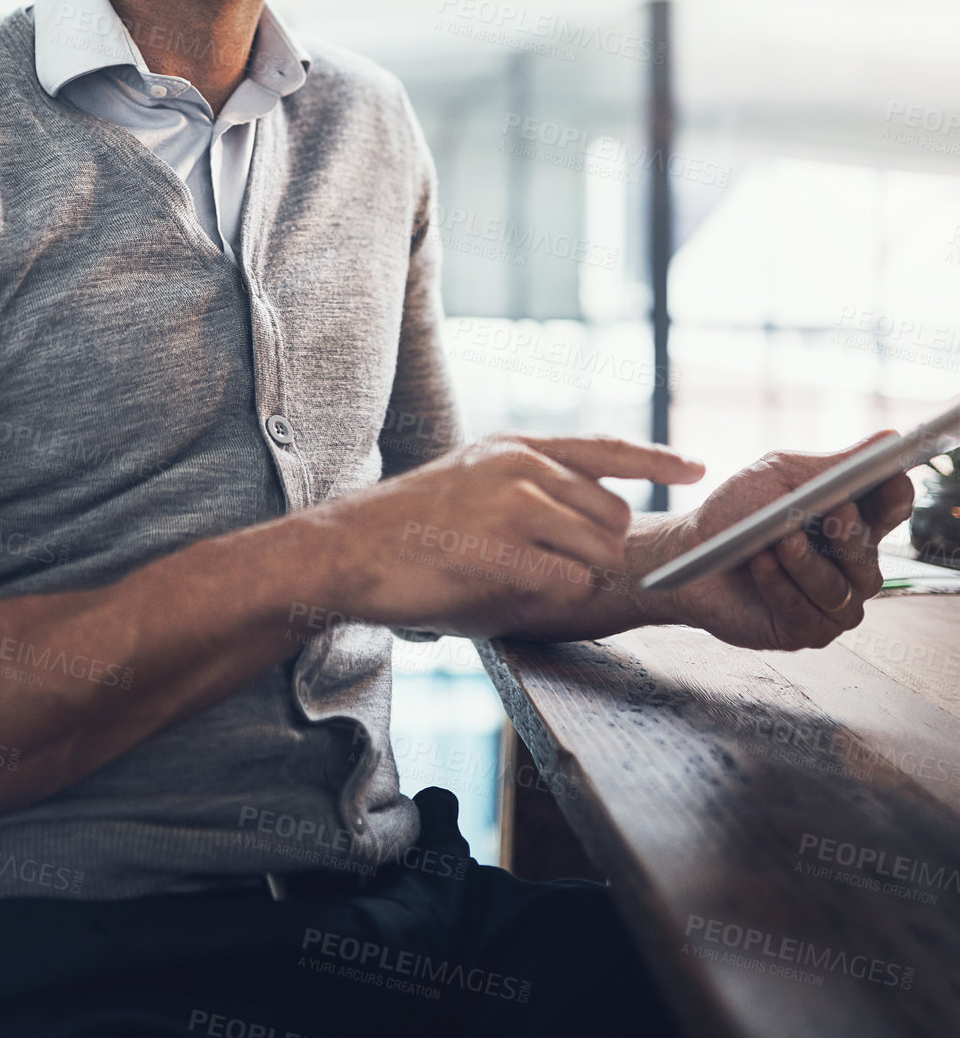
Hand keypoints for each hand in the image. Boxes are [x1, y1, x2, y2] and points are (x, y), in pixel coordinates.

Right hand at [319, 432, 704, 638]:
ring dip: (576, 576)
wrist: (347, 549)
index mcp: (514, 446)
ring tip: (521, 580)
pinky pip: (568, 582)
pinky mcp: (501, 550)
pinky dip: (553, 597)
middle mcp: (519, 466)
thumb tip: (595, 514)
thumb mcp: (472, 481)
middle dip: (600, 548)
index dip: (658, 457)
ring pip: (597, 548)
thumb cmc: (409, 528)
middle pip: (612, 512)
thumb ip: (531, 488)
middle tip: (554, 567)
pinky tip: (511, 593)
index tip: (697, 467)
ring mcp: (510, 505)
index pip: (605, 447)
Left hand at [645, 432, 913, 649]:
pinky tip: (761, 565)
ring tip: (778, 541)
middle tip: (832, 511)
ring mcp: (832, 602)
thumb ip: (833, 466)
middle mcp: (850, 566)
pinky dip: (782, 586)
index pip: (891, 511)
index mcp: (850, 521)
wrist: (688, 553)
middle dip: (850, 533)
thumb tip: (889, 438)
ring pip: (840, 589)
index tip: (890, 481)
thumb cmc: (735, 512)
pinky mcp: (806, 630)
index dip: (896, 498)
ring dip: (807, 562)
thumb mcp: (780, 478)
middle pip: (869, 555)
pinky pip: (808, 614)